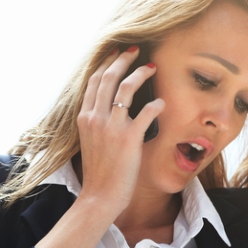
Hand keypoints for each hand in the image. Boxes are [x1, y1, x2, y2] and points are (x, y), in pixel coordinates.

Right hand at [75, 46, 164, 215]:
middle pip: (108, 77)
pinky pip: (146, 112)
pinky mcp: (128, 138)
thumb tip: (109, 110)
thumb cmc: (99, 173)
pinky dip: (156, 104)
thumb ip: (96, 123)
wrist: (99, 196)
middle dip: (123, 59)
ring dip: (140, 73)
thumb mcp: (90, 142)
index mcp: (85, 118)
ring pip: (126, 88)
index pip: (94, 82)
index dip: (106, 64)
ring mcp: (111, 127)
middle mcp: (95, 118)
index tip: (117, 54)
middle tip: (136, 50)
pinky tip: (162, 103)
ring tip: (152, 67)